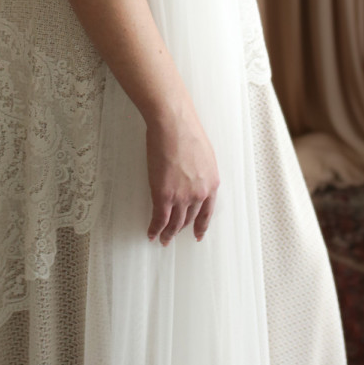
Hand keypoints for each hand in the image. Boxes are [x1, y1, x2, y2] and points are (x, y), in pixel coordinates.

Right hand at [145, 103, 219, 244]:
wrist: (174, 125)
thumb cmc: (187, 132)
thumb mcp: (204, 156)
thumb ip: (201, 172)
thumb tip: (192, 179)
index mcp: (212, 184)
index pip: (207, 212)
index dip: (201, 226)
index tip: (197, 235)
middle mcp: (200, 194)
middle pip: (189, 219)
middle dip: (181, 230)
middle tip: (173, 236)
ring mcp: (182, 196)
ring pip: (174, 223)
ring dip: (168, 234)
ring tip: (162, 239)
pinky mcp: (164, 195)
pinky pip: (159, 218)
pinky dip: (155, 229)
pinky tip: (151, 234)